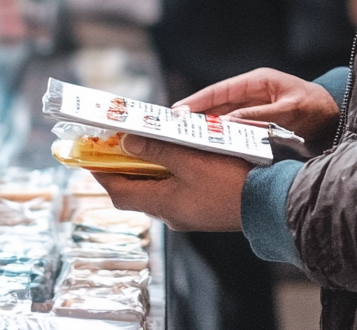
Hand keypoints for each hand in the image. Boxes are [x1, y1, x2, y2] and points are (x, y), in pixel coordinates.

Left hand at [93, 136, 249, 231]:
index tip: (90, 156)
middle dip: (125, 169)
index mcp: (162, 204)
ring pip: (157, 191)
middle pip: (136, 192)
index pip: (119, 192)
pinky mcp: (203, 210)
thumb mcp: (191, 159)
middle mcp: (171, 214)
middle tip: (118, 145)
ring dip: (149, 170)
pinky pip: (176, 191)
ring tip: (149, 145)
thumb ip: (158, 151)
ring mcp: (187, 214)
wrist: (267, 203)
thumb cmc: (229, 181)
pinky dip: (169, 174)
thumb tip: (127, 142)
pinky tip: (180, 158)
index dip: (102, 173)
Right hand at [175, 68, 339, 150]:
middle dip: (196, 116)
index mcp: (259, 81)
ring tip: (184, 142)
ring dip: (206, 129)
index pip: (221, 90)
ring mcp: (255, 109)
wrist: (336, 123)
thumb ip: (258, 116)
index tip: (177, 112)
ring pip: (223, 119)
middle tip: (173, 130)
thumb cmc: (317, 109)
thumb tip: (227, 123)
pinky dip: (221, 138)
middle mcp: (254, 94)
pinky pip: (234, 130)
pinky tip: (208, 149)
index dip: (198, 101)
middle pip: (218, 105)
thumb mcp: (288, 110)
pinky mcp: (258, 125)